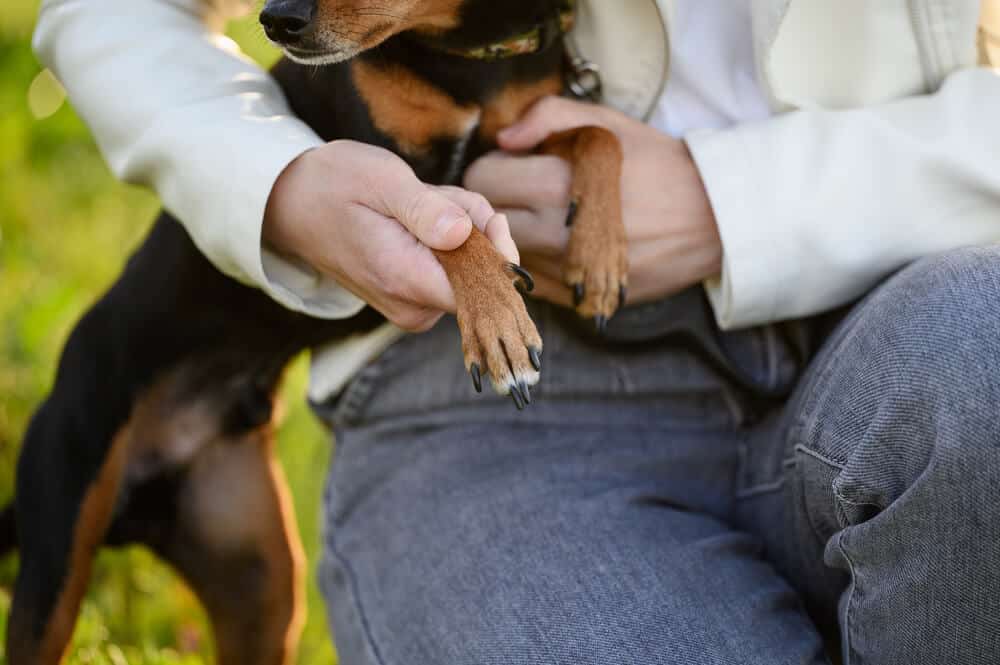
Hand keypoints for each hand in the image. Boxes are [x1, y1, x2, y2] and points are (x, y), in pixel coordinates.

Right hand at [263, 140, 517, 330]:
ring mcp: (413, 309)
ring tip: (419, 203)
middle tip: (436, 197)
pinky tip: (419, 219)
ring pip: (470, 270)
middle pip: (482, 277)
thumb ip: (426, 209)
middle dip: (475, 230)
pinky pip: (453, 272)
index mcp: (405, 281)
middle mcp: (413, 308)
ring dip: (460, 231)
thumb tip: (464, 234)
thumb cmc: (333, 184)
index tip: (486, 215)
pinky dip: (447, 242)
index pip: (486, 289)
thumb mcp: (381, 179)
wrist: (289, 203)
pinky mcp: (413, 302)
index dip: (499, 251)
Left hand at [464, 96, 721, 307]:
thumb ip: (547, 117)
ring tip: (551, 218)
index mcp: (556, 185)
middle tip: (527, 192)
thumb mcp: (606, 123)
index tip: (517, 165)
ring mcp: (566, 274)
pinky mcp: (578, 300)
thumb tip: (503, 139)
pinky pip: (532, 284)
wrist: (710, 219)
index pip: (481, 181)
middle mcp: (554, 235)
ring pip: (505, 256)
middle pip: (486, 223)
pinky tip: (565, 245)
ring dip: (516, 237)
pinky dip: (539, 265)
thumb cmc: (654, 164)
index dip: (495, 167)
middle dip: (498, 203)